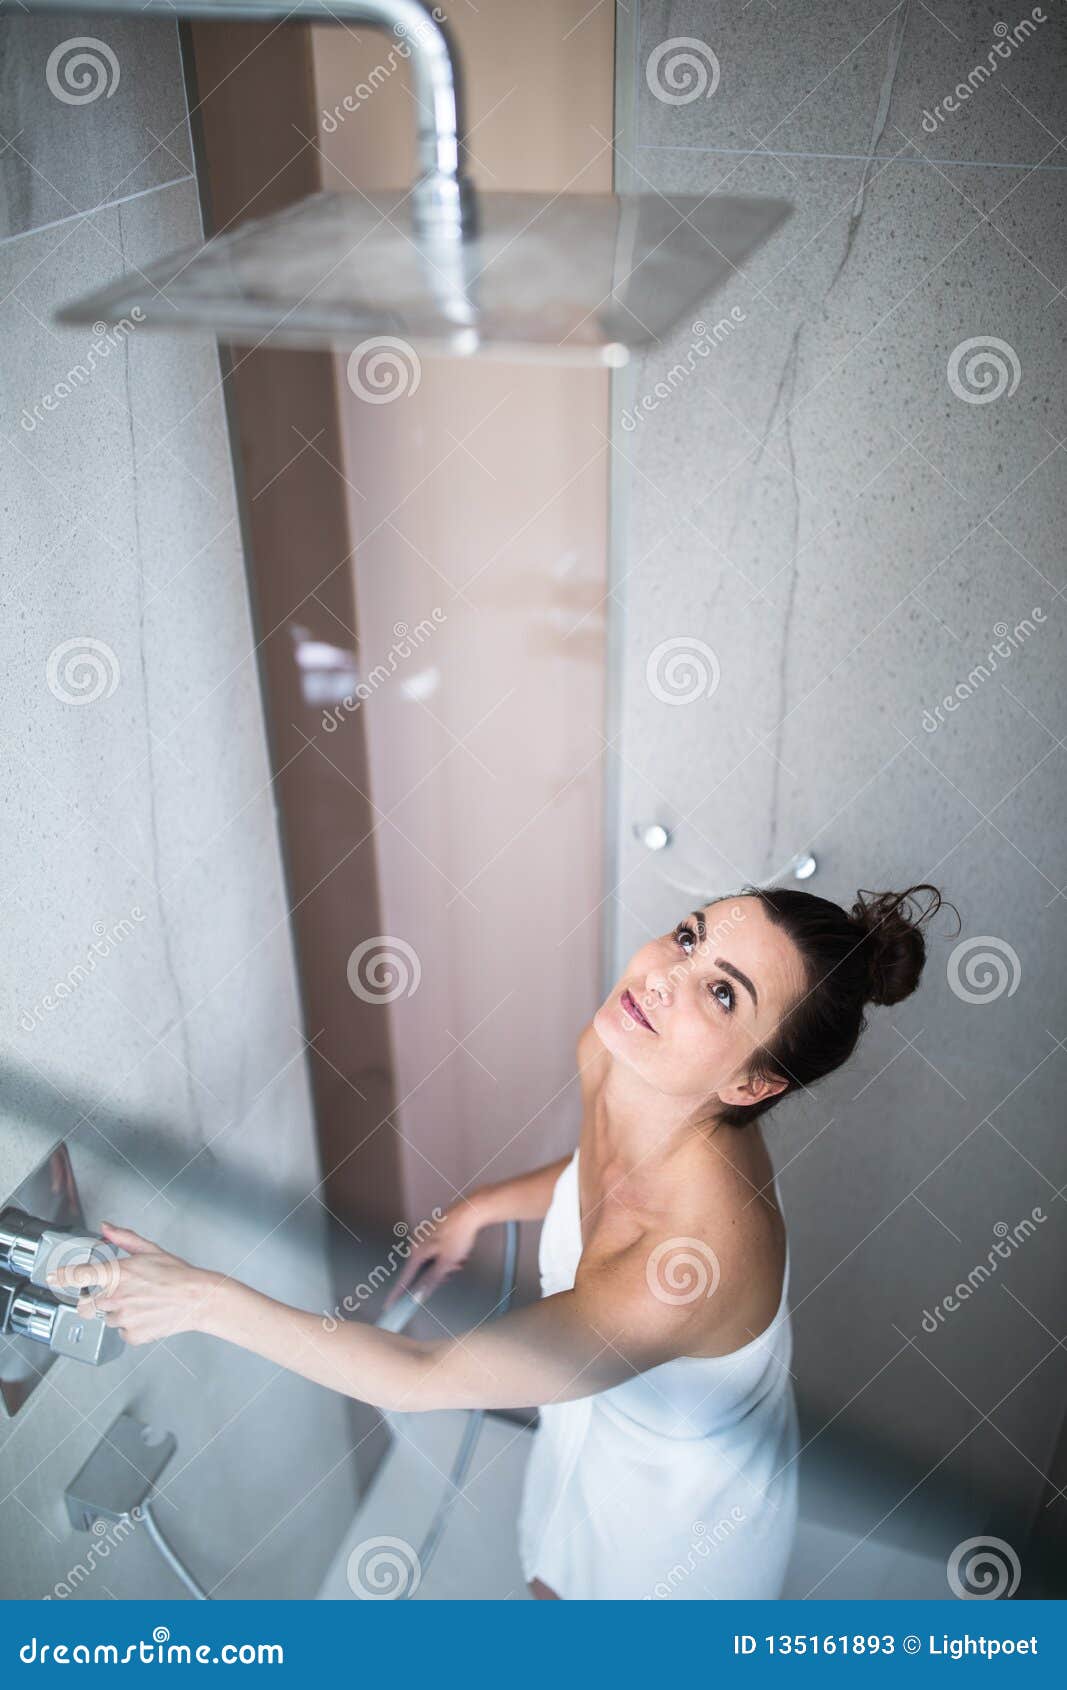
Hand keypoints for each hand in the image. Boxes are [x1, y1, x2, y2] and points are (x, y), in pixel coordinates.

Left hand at [46, 1222, 220, 1345]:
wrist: (197, 1299)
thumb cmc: (177, 1274)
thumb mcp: (150, 1250)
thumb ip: (123, 1238)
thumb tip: (106, 1227)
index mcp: (118, 1273)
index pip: (79, 1276)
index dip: (61, 1276)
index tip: (52, 1277)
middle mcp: (116, 1297)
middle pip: (85, 1305)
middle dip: (91, 1302)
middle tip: (110, 1295)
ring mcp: (123, 1318)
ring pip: (106, 1319)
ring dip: (116, 1312)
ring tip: (139, 1303)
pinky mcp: (131, 1335)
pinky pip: (121, 1332)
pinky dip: (130, 1325)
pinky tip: (146, 1314)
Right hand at [382, 1200, 480, 1309]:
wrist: (470, 1211)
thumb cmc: (458, 1236)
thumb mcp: (446, 1262)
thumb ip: (431, 1281)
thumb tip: (418, 1296)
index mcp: (417, 1252)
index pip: (404, 1280)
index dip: (397, 1295)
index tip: (388, 1307)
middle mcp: (417, 1245)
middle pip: (423, 1272)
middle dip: (440, 1274)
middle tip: (454, 1268)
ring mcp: (425, 1239)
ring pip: (434, 1263)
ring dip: (448, 1265)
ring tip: (461, 1257)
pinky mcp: (434, 1235)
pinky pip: (439, 1253)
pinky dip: (449, 1256)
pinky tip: (461, 1251)